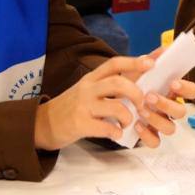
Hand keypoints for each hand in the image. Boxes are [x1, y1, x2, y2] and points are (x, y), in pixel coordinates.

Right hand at [34, 56, 152, 149]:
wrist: (43, 124)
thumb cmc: (74, 106)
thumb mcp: (90, 89)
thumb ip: (112, 82)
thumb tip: (141, 69)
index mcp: (92, 78)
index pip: (114, 63)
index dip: (134, 61)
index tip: (152, 61)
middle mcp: (87, 88)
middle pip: (118, 83)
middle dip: (136, 92)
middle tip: (143, 104)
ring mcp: (83, 106)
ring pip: (114, 106)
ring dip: (128, 116)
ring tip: (128, 122)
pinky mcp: (79, 124)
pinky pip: (104, 127)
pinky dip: (116, 132)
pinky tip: (117, 134)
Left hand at [133, 46, 194, 148]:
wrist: (106, 100)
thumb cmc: (128, 84)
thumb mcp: (137, 70)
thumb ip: (150, 59)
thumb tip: (164, 49)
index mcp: (171, 92)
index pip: (192, 92)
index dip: (186, 89)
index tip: (173, 82)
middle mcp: (169, 109)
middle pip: (182, 112)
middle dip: (167, 105)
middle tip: (150, 96)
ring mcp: (160, 123)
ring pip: (171, 128)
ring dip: (156, 119)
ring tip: (140, 110)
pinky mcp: (149, 136)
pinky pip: (155, 142)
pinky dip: (147, 135)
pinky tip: (136, 125)